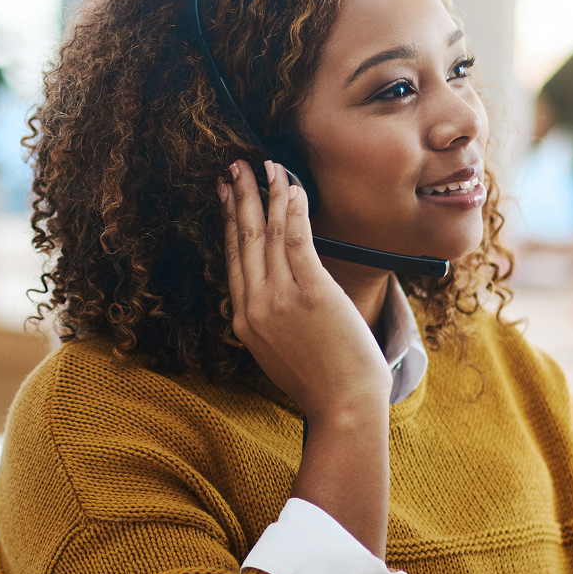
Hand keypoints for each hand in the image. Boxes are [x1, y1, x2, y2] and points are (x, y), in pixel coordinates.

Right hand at [220, 159, 390, 419]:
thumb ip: (272, 323)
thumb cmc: (323, 383)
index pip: (234, 259)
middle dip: (240, 198)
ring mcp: (279, 299)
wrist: (343, 407)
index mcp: (245, 321)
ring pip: (267, 234)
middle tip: (235, 167)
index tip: (228, 195)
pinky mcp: (310, 293)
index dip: (231, 222)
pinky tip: (292, 187)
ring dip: (266, 194)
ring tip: (265, 166)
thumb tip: (277, 299)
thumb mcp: (282, 353)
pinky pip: (296, 240)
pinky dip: (293, 210)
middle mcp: (254, 306)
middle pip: (243, 240)